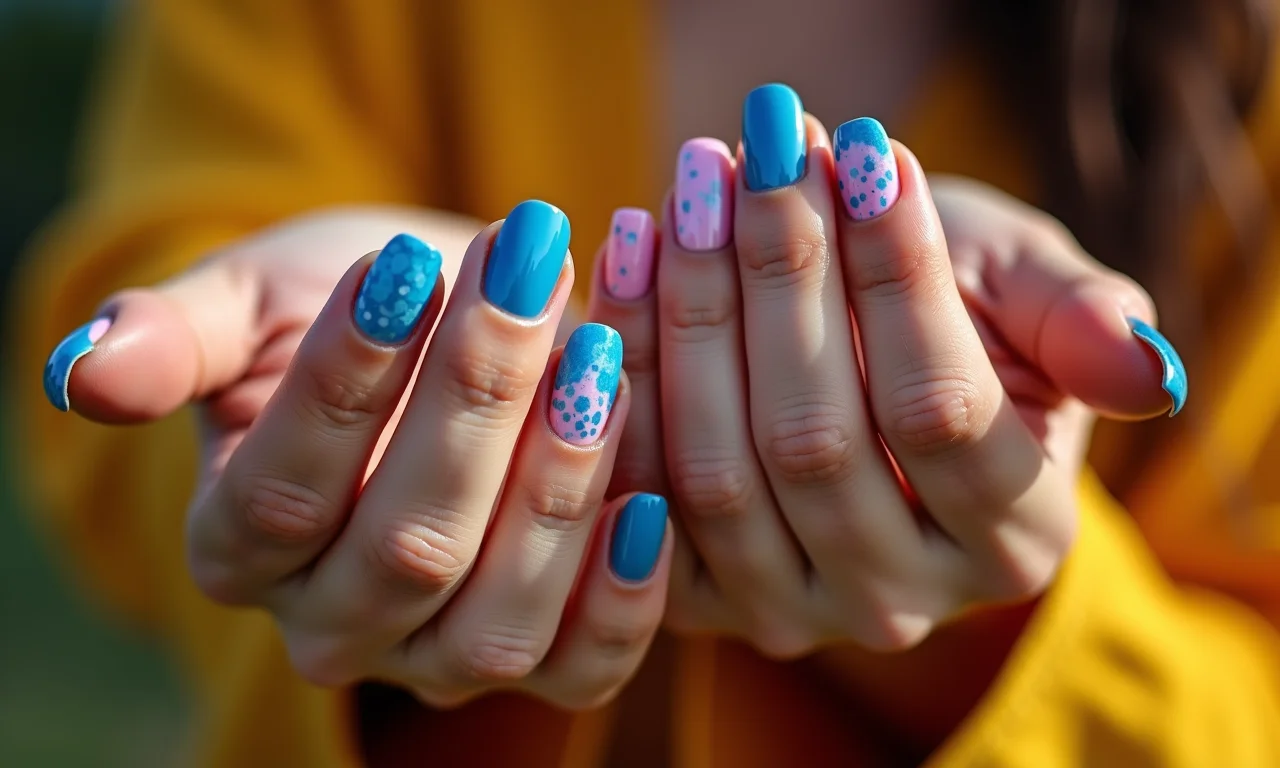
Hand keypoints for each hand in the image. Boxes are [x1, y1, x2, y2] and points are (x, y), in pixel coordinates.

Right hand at [42, 202, 671, 708]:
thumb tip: (83, 372)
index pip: (281, 492)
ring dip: (554, 485)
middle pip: (403, 552)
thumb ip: (178, 338)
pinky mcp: (540, 654)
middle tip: (525, 276)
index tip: (398, 264)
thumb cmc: (352, 305)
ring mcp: (439, 655)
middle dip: (473, 403)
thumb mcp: (258, 300)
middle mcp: (334, 625)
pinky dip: (623, 598)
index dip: (338, 383)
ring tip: (595, 355)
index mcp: (243, 545)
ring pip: (494, 618)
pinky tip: (649, 500)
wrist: (451, 336)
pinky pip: (581, 668)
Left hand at [587, 85, 1183, 656]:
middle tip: (754, 149)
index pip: (943, 410)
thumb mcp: (1032, 301)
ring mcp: (790, 610)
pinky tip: (626, 255)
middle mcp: (903, 601)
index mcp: (1014, 540)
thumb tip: (1145, 366)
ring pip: (717, 471)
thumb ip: (1081, 326)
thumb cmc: (967, 324)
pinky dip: (625, 369)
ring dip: (691, 313)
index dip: (900, 277)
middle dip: (780, 276)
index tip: (868, 149)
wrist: (871, 379)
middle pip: (816, 441)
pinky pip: (637, 489)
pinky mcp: (694, 595)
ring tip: (690, 188)